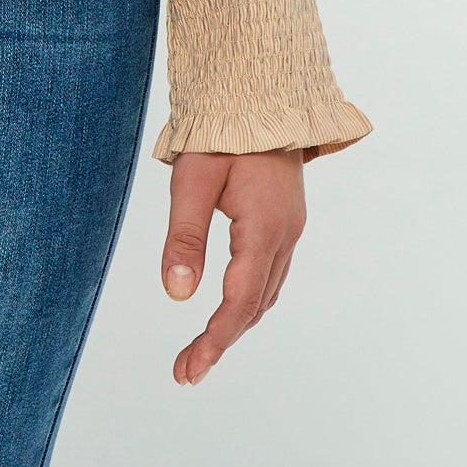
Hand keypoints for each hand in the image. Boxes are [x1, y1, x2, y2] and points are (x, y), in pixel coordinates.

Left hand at [161, 149, 305, 384]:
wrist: (260, 93)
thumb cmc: (221, 131)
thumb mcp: (192, 181)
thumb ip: (183, 238)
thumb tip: (176, 295)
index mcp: (264, 229)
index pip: (238, 300)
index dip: (213, 340)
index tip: (188, 370)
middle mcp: (285, 236)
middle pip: (254, 305)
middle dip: (221, 341)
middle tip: (186, 372)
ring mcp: (290, 229)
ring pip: (265, 293)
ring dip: (236, 324)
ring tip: (201, 351)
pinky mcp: (285, 221)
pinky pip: (269, 275)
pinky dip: (248, 300)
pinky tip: (229, 308)